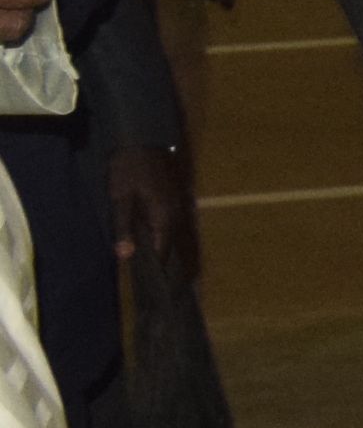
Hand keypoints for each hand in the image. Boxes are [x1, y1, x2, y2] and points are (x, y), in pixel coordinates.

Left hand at [108, 144, 194, 287]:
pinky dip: (161, 234)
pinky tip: (149, 238)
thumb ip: (124, 228)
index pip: (163, 251)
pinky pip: (169, 224)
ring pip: (170, 234)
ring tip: (150, 263)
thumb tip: (125, 257)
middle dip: (161, 260)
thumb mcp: (120, 199)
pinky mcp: (172, 200)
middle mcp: (176, 215)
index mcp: (165, 217)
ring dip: (161, 247)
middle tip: (151, 279)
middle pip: (169, 244)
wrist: (141, 141)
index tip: (152, 286)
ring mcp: (177, 206)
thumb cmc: (128, 170)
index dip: (156, 268)